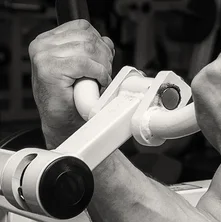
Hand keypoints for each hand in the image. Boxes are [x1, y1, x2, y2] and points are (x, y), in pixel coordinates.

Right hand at [29, 20, 114, 147]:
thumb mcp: (83, 69)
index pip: (82, 27)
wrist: (65, 124)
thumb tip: (107, 43)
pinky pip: (85, 64)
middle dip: (104, 56)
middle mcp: (43, 46)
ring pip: (88, 49)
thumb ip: (92, 52)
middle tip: (105, 73)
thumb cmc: (72, 100)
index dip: (100, 42)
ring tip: (100, 80)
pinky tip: (99, 82)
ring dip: (102, 66)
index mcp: (48, 41)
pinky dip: (98, 73)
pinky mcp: (50, 70)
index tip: (105, 60)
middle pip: (88, 38)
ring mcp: (44, 57)